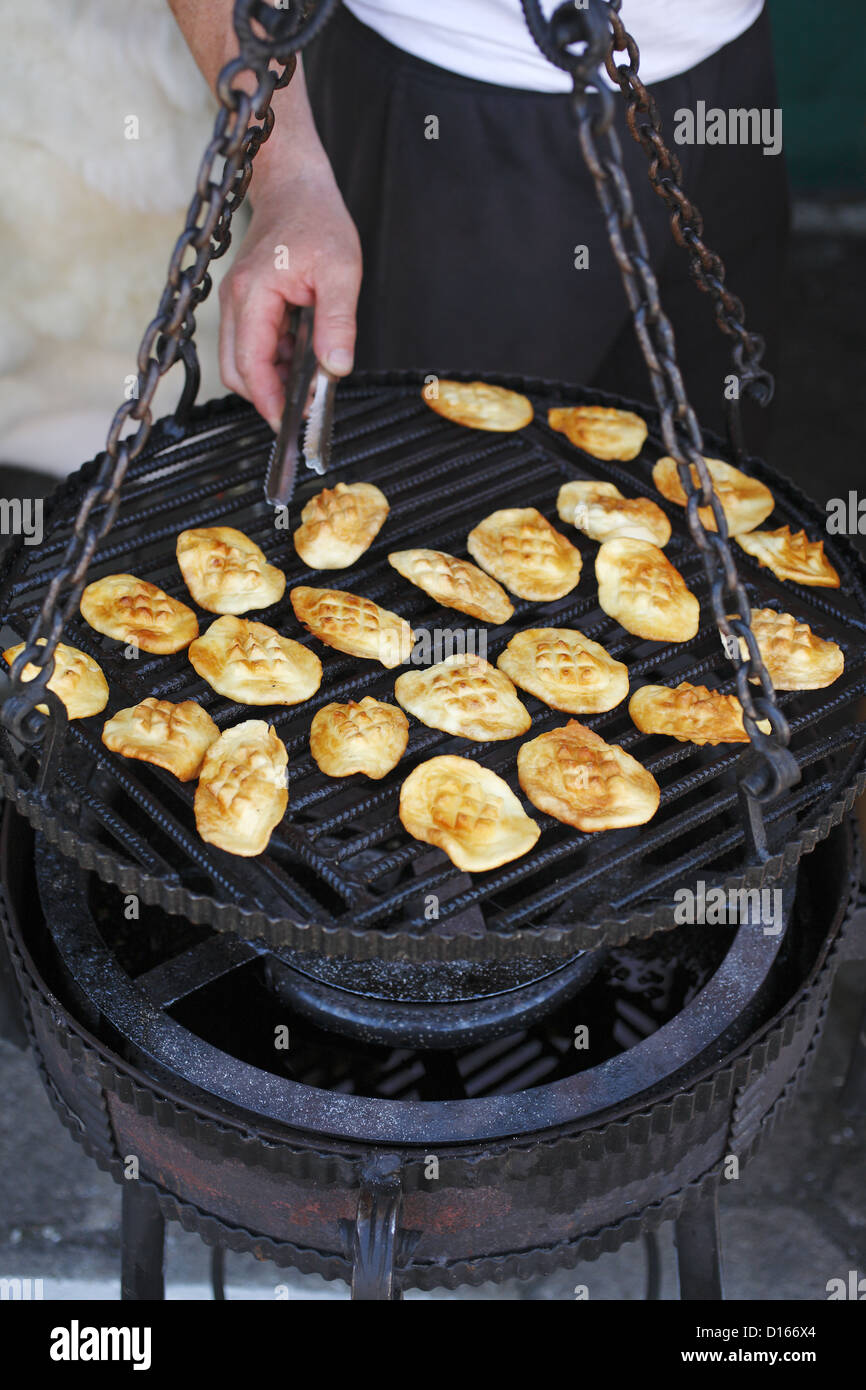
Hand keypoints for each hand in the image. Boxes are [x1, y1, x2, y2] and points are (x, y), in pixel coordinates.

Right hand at [218, 168, 361, 429]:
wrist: (295, 184)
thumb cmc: (317, 220)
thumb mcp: (341, 271)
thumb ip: (338, 322)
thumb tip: (335, 369)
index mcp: (253, 294)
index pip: (251, 366)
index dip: (270, 402)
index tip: (291, 425)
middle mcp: (234, 300)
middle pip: (236, 371)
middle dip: (267, 397)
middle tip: (303, 409)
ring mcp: (235, 301)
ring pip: (240, 360)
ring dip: (271, 377)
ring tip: (307, 376)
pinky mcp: (243, 301)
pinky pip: (249, 343)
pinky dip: (271, 358)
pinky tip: (300, 352)